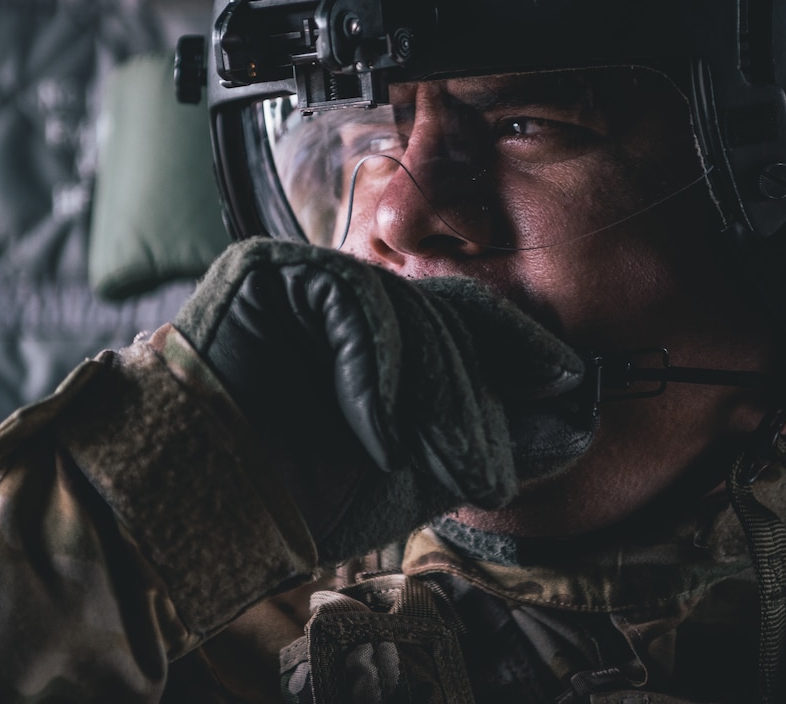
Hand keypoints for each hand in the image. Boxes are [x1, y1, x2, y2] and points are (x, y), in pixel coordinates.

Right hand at [172, 238, 592, 563]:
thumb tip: (577, 419)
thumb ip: (489, 436)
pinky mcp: (266, 269)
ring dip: (424, 385)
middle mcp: (346, 301)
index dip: (518, 344)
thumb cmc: (302, 496)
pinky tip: (374, 429)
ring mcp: (306, 280)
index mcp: (381, 338)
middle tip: (481, 457)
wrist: (208, 515)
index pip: (461, 320)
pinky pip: (347, 295)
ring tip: (414, 454)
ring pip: (400, 303)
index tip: (571, 377)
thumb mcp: (422, 471)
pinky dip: (371, 363)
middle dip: (470, 386)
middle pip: (438, 311)